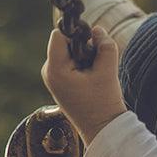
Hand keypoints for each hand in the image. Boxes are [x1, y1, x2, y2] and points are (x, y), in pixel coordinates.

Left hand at [41, 26, 127, 145]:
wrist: (102, 127)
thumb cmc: (103, 101)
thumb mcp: (108, 70)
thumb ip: (105, 45)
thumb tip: (97, 29)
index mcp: (55, 70)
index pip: (59, 35)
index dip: (75, 32)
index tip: (92, 39)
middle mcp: (48, 72)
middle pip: (64, 42)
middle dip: (82, 45)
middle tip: (97, 62)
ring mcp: (52, 77)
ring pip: (68, 51)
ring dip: (84, 55)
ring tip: (95, 73)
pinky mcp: (59, 81)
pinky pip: (70, 61)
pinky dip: (82, 63)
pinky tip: (92, 78)